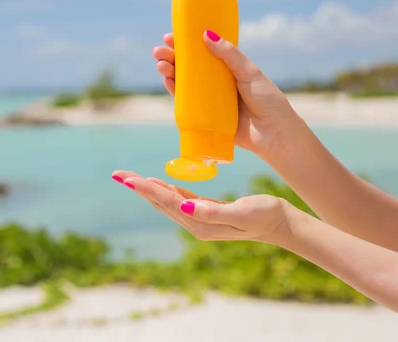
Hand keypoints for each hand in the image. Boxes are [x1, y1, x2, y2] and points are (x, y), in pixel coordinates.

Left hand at [112, 170, 294, 245]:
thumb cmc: (265, 215)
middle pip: (161, 201)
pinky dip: (164, 190)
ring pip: (166, 201)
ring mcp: (198, 219)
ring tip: (129, 178)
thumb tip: (187, 207)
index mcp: (200, 223)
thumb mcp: (242, 213)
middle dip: (139, 187)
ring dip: (147, 188)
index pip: (168, 202)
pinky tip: (156, 183)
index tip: (128, 179)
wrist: (280, 223)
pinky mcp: (204, 212)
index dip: (147, 189)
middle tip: (117, 174)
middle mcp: (195, 223)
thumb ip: (214, 212)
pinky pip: (178, 200)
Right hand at [153, 31, 304, 158]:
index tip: (171, 36)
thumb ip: (229, 55)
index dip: (186, 44)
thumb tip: (206, 35)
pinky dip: (174, 93)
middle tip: (160, 50)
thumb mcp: (249, 72)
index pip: (203, 52)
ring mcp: (210, 100)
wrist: (274, 135)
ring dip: (170, 73)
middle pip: (190, 67)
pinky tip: (167, 82)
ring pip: (185, 84)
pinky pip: (186, 104)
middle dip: (172, 57)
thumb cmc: (268, 101)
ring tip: (161, 65)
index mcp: (228, 68)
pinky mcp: (206, 118)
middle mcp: (217, 83)